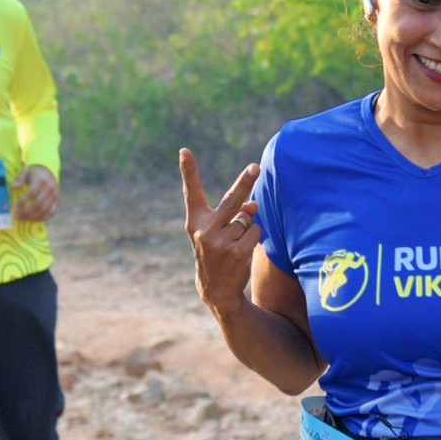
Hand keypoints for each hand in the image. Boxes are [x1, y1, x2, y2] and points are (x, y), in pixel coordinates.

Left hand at [16, 164, 59, 222]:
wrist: (48, 173)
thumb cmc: (33, 174)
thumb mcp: (25, 172)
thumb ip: (20, 179)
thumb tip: (14, 187)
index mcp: (41, 181)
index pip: (31, 193)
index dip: (22, 202)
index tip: (14, 208)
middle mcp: (49, 189)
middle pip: (38, 204)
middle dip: (26, 212)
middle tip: (17, 216)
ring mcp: (54, 196)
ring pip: (44, 211)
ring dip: (32, 218)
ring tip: (22, 219)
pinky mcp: (57, 202)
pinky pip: (51, 214)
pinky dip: (42, 219)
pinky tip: (32, 220)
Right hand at [180, 148, 261, 314]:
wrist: (216, 289)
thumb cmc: (216, 252)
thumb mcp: (217, 231)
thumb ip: (232, 214)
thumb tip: (253, 205)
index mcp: (196, 222)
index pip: (191, 193)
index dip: (188, 171)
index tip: (184, 151)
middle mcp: (205, 230)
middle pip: (231, 201)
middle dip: (245, 182)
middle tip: (256, 167)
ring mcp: (221, 243)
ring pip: (247, 219)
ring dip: (249, 224)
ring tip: (237, 240)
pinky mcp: (237, 253)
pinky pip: (255, 232)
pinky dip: (255, 236)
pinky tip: (244, 249)